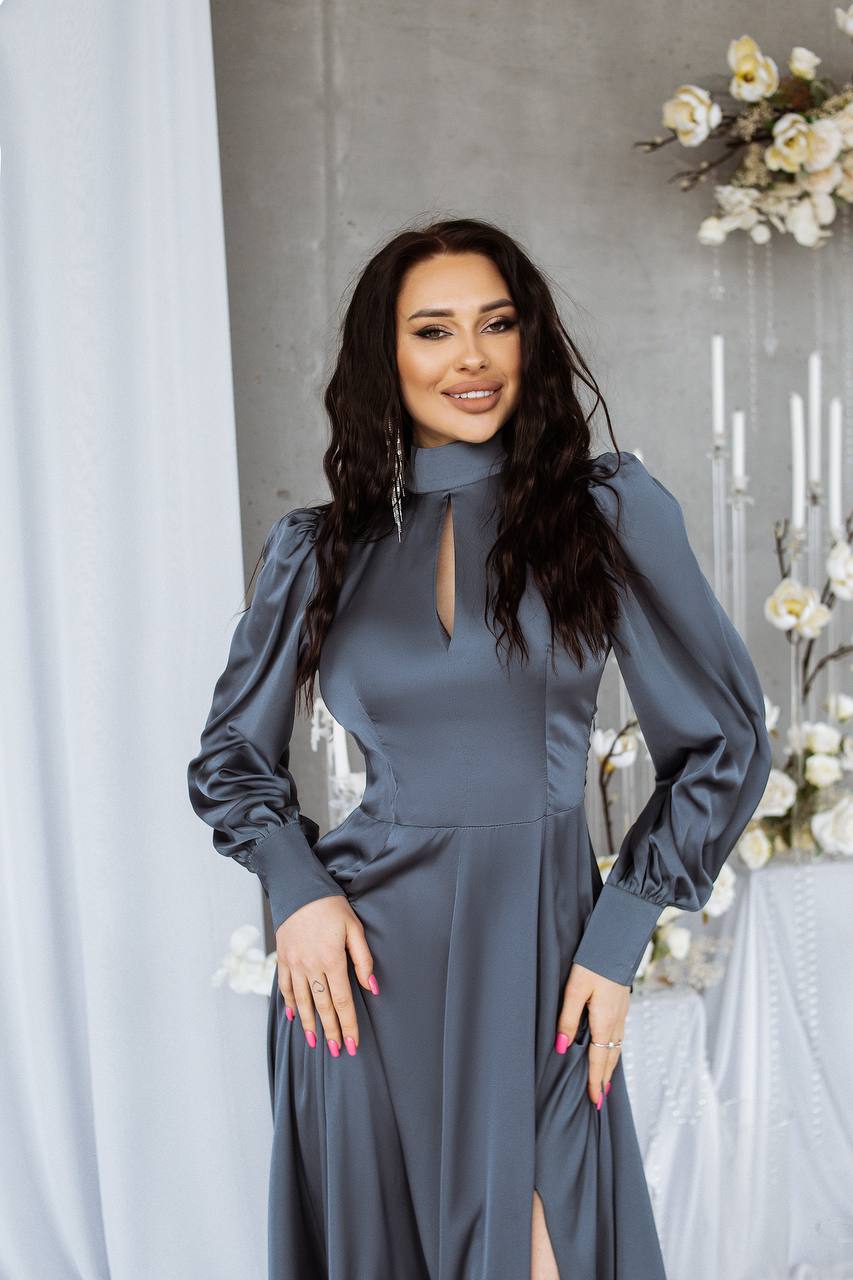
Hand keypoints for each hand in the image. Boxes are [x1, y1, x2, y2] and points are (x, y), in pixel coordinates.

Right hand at [275, 895, 377, 1056]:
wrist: (299, 888)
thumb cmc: (331, 907)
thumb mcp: (354, 928)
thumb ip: (363, 959)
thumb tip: (372, 987)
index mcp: (332, 960)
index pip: (342, 1001)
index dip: (348, 1024)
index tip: (352, 1044)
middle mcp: (311, 966)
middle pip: (322, 1007)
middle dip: (331, 1031)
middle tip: (337, 1051)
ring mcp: (294, 964)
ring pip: (303, 1002)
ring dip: (309, 1024)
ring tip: (316, 1042)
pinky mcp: (283, 958)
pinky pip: (286, 987)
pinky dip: (290, 1004)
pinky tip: (294, 1016)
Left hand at [555, 961, 629, 1105]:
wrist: (618, 940)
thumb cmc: (594, 962)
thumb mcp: (575, 990)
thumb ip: (567, 1019)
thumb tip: (562, 1047)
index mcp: (604, 1020)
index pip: (600, 1059)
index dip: (596, 1081)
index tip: (595, 1101)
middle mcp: (617, 1020)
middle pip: (611, 1056)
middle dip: (605, 1078)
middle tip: (600, 1098)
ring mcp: (622, 1012)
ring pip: (617, 1045)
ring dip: (610, 1064)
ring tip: (605, 1079)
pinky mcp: (623, 1003)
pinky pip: (619, 1033)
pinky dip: (614, 1047)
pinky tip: (610, 1046)